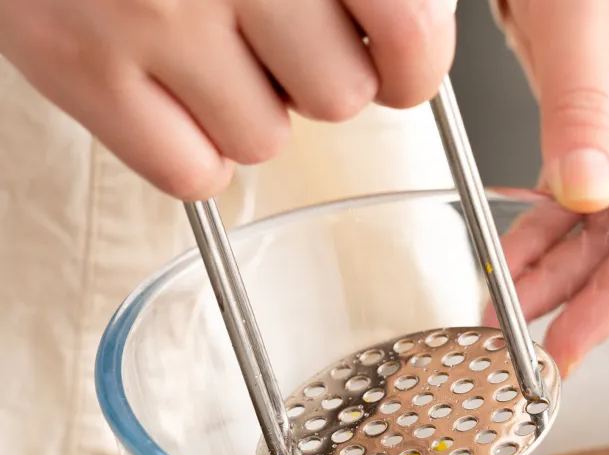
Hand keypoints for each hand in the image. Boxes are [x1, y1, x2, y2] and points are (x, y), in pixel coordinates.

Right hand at [0, 0, 454, 199]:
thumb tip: (419, 38)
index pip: (411, 36)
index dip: (411, 65)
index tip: (397, 64)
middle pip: (339, 99)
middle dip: (314, 76)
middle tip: (267, 30)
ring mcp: (148, 13)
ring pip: (264, 141)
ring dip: (245, 108)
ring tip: (199, 44)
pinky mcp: (80, 63)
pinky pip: (193, 174)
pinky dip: (190, 151)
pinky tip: (167, 92)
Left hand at [495, 0, 608, 378]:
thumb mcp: (583, 14)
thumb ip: (582, 108)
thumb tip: (586, 198)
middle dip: (600, 298)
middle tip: (556, 353)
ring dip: (559, 276)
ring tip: (511, 318)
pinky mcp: (607, 133)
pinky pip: (577, 203)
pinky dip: (542, 238)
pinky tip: (511, 268)